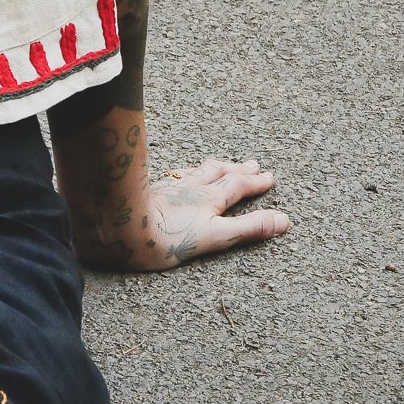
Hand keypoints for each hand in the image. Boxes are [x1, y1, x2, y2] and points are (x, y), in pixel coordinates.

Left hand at [77, 157, 289, 271]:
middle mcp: (190, 188)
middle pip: (218, 173)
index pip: (237, 186)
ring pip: (196, 171)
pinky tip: (178, 173)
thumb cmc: (166, 239)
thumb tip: (284, 220)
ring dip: (213, 167)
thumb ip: (249, 228)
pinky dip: (185, 171)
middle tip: (252, 164)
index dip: (255, 183)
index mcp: (208, 199)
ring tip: (220, 163)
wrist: (119, 227)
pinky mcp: (149, 190)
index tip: (269, 177)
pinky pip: (174, 175)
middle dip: (237, 170)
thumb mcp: (216, 238)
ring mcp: (168, 187)